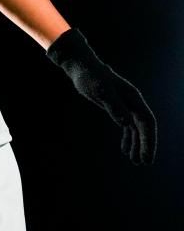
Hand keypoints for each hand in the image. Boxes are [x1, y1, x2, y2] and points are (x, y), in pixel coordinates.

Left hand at [48, 29, 156, 163]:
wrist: (81, 67)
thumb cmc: (90, 76)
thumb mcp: (100, 90)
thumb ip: (113, 106)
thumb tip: (126, 123)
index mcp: (133, 98)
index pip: (146, 122)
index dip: (149, 140)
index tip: (146, 156)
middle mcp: (133, 103)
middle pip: (144, 127)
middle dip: (145, 146)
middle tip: (144, 163)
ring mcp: (126, 105)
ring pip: (136, 128)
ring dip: (136, 144)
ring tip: (135, 162)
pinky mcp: (117, 107)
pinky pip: (127, 126)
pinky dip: (127, 138)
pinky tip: (124, 150)